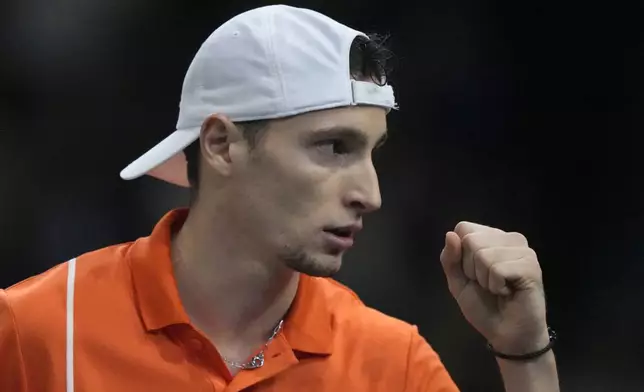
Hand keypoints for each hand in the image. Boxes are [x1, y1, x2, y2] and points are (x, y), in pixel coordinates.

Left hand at [440, 222, 548, 354]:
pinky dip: (496, 286)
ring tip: (499, 289)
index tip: (472, 274)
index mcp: (492, 237)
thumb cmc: (484, 307)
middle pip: (471, 240)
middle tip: (487, 284)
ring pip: (483, 254)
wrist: (507, 335)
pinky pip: (497, 269)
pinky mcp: (530, 266)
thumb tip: (450, 235)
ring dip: (484, 280)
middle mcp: (509, 238)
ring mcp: (523, 250)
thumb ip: (450, 258)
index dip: (460, 255)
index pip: (463, 228)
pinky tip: (508, 292)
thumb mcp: (458, 282)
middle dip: (471, 269)